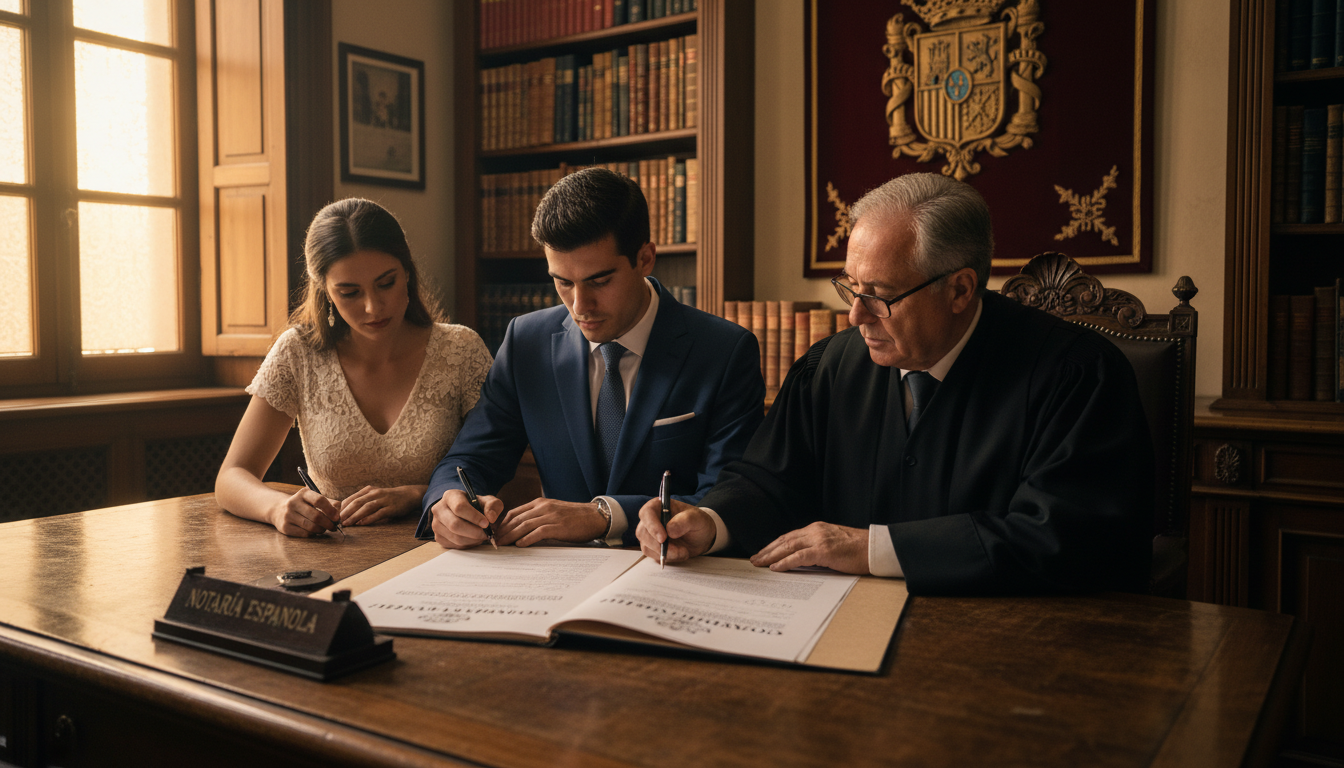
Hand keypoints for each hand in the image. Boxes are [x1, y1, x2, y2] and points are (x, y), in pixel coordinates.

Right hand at [269, 488, 339, 537]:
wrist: (279, 510)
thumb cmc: (303, 505)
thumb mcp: (313, 499)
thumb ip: (329, 503)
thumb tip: (340, 512)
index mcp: (303, 494)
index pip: (319, 500)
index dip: (330, 510)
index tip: (337, 517)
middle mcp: (293, 503)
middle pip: (316, 516)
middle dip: (328, 523)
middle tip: (334, 527)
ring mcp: (288, 516)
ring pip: (311, 526)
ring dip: (322, 530)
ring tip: (325, 529)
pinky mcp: (285, 527)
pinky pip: (304, 533)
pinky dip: (313, 534)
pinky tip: (314, 531)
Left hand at [339, 485, 421, 525]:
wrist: (409, 495)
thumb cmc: (389, 497)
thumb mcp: (374, 495)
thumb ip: (363, 501)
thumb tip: (346, 512)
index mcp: (369, 490)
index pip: (352, 498)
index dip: (342, 508)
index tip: (335, 517)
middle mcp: (375, 493)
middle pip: (357, 502)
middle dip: (346, 512)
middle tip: (338, 521)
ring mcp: (384, 500)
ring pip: (366, 507)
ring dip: (355, 516)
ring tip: (347, 523)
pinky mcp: (391, 508)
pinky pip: (378, 513)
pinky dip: (369, 518)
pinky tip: (361, 523)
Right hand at [430, 489, 503, 548]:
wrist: (464, 513)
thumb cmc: (476, 505)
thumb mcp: (487, 501)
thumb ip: (493, 506)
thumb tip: (491, 518)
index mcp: (450, 496)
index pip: (459, 507)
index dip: (474, 517)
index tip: (486, 523)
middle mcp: (439, 509)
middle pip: (455, 525)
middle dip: (474, 532)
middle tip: (486, 534)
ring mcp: (436, 524)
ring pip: (455, 537)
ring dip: (472, 540)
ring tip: (481, 536)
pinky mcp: (438, 537)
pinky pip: (453, 545)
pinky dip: (467, 545)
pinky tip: (473, 539)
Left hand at [495, 498, 606, 546]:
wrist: (595, 517)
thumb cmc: (575, 517)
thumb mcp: (554, 512)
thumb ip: (539, 516)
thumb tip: (522, 529)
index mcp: (541, 503)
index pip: (515, 512)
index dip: (503, 523)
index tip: (495, 533)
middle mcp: (544, 507)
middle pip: (517, 519)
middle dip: (503, 531)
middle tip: (494, 542)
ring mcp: (551, 516)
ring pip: (525, 525)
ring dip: (511, 536)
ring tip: (502, 544)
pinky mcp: (558, 526)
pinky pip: (538, 532)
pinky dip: (527, 538)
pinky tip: (520, 545)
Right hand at [636, 498, 715, 564]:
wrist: (701, 536)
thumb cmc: (697, 522)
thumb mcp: (696, 518)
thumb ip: (684, 521)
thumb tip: (669, 530)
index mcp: (658, 506)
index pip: (646, 513)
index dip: (652, 526)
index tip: (663, 538)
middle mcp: (650, 520)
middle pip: (643, 533)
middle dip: (659, 545)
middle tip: (679, 550)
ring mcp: (650, 535)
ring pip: (646, 547)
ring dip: (665, 553)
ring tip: (683, 551)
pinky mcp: (653, 548)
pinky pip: (653, 556)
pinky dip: (667, 558)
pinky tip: (679, 554)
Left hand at [750, 522, 869, 573]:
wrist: (874, 548)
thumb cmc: (856, 550)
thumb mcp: (833, 543)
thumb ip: (817, 547)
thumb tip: (801, 560)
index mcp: (816, 528)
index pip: (789, 537)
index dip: (774, 545)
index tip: (763, 553)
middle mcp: (815, 531)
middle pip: (785, 540)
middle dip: (768, 550)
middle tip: (755, 559)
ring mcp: (819, 539)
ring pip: (788, 547)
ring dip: (771, 556)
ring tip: (759, 563)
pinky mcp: (824, 550)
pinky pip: (799, 556)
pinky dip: (785, 562)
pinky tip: (776, 568)